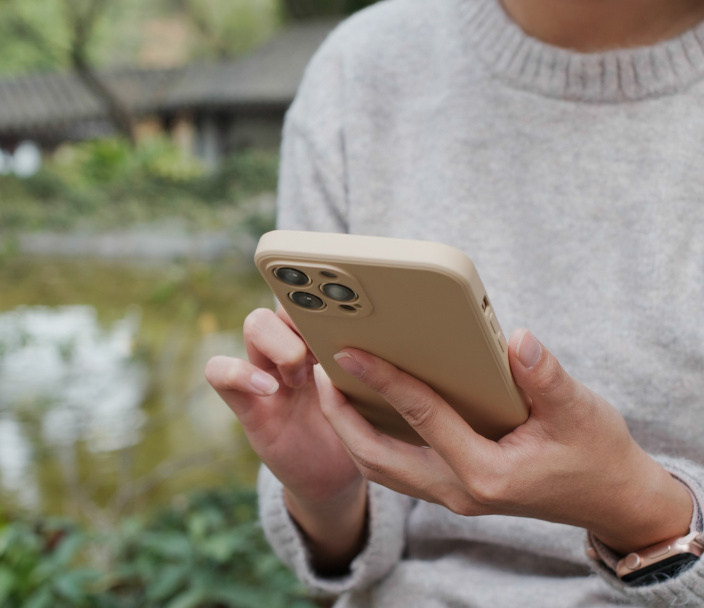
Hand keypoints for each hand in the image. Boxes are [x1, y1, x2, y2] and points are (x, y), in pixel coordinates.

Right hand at [205, 308, 366, 571]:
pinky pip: (219, 372)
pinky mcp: (248, 405)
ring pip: (255, 324)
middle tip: (326, 352)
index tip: (347, 313)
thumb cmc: (362, 430)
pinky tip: (269, 389)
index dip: (324, 292)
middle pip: (286, 298)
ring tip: (302, 377)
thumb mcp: (378, 392)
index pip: (317, 294)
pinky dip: (237, 372)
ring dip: (281, 344)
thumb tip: (399, 333)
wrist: (337, 477)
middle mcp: (294, 348)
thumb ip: (378, 364)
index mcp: (325, 339)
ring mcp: (267, 373)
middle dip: (305, 317)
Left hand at [316, 329, 692, 554]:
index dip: (382, 380)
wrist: (611, 500)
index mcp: (486, 473)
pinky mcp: (453, 489)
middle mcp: (459, 491)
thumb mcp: (581, 411)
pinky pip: (397, 469)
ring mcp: (452, 495)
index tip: (348, 351)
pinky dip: (372, 440)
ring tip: (331, 388)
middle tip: (318, 372)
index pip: (421, 417)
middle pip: (378, 457)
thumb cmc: (596, 454)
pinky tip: (366, 409)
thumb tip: (515, 340)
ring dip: (350, 431)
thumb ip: (546, 376)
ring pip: (381, 469)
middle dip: (340, 416)